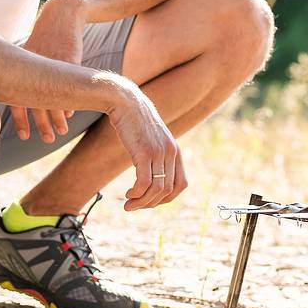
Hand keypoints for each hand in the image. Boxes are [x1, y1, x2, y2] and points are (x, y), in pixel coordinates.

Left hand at [11, 0, 84, 142]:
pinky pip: (69, 86)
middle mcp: (34, 69)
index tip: (23, 136)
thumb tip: (20, 95)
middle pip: (35, 104)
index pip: (15, 100)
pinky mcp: (69, 60)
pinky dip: (70, 102)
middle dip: (41, 125)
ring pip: (54, 98)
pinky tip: (71, 115)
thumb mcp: (30, 53)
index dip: (20, 120)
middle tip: (47, 140)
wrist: (62, 14)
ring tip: (61, 132)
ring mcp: (52, 65)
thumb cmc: (45, 36)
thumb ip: (24, 73)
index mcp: (20, 69)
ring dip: (58, 118)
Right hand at [102, 76, 188, 210]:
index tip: (150, 201)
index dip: (166, 199)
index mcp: (175, 151)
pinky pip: (145, 182)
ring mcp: (159, 152)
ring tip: (128, 204)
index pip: (181, 185)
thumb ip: (156, 155)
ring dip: (142, 202)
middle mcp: (171, 153)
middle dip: (151, 204)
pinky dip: (136, 194)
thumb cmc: (135, 122)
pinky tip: (127, 195)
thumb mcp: (151, 139)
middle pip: (168, 191)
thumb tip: (150, 176)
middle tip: (134, 206)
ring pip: (157, 190)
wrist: (126, 102)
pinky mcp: (145, 152)